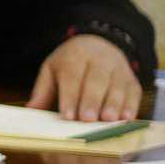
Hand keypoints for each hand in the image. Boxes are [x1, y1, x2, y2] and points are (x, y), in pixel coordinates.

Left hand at [28, 35, 142, 121]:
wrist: (99, 43)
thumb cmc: (71, 62)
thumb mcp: (52, 69)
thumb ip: (43, 90)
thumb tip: (31, 110)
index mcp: (75, 56)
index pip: (72, 77)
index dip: (70, 97)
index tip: (67, 116)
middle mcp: (99, 60)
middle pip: (96, 81)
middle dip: (91, 102)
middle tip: (87, 119)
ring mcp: (118, 69)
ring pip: (116, 87)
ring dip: (113, 104)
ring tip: (108, 120)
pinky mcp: (131, 79)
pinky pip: (133, 92)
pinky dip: (131, 105)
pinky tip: (126, 118)